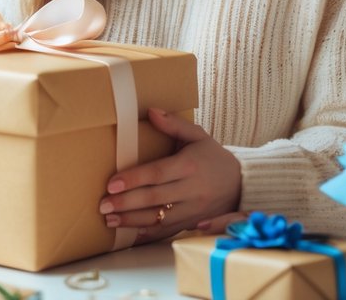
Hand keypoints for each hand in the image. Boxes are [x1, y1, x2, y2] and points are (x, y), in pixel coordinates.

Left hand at [99, 108, 242, 238]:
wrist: (242, 183)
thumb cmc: (213, 156)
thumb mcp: (198, 135)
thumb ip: (174, 124)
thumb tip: (150, 111)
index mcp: (189, 166)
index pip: (157, 173)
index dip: (133, 179)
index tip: (111, 184)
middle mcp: (191, 190)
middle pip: (154, 198)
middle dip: (126, 203)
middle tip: (103, 205)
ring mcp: (193, 210)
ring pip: (159, 219)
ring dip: (132, 221)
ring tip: (109, 220)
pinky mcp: (192, 223)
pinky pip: (168, 231)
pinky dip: (148, 234)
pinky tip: (130, 234)